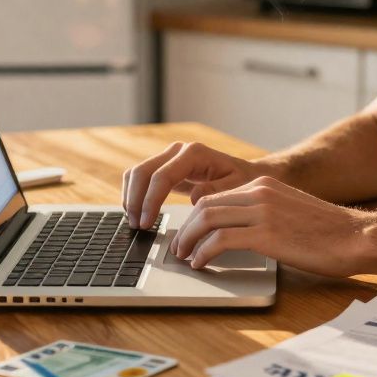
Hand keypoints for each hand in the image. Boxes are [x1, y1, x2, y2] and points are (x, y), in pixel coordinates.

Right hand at [122, 142, 262, 228]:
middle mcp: (178, 150)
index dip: (150, 201)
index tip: (147, 223)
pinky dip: (135, 194)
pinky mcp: (165, 166)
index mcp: (194, 154)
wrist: (245, 173)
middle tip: (137, 226)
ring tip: (135, 222)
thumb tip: (193, 198)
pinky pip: (141, 177)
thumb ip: (215, 191)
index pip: (162, 176)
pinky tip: (138, 213)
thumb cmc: (242, 181)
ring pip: (137, 173)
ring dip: (131, 198)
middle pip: (142, 172)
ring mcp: (169, 156)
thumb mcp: (236, 187)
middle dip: (135, 200)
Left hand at [169, 176, 369, 278]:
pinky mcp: (266, 234)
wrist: (356, 237)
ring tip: (185, 257)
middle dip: (186, 229)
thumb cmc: (329, 233)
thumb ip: (263, 216)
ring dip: (189, 240)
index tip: (188, 234)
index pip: (215, 197)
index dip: (194, 218)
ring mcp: (262, 211)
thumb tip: (237, 234)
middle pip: (205, 206)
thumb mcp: (289, 213)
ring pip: (207, 219)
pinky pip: (220, 240)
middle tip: (179, 248)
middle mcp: (259, 192)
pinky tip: (202, 264)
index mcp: (264, 185)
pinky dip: (204, 252)